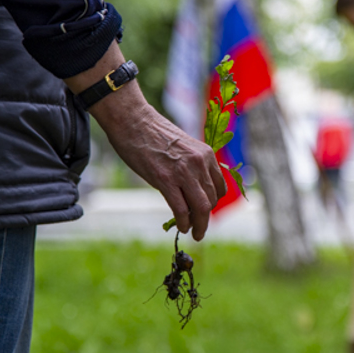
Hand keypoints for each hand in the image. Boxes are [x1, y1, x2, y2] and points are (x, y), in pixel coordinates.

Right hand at [66, 43, 226, 240]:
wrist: (133, 120)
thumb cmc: (154, 133)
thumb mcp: (183, 147)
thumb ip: (192, 165)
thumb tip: (193, 188)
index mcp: (206, 154)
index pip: (220, 187)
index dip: (213, 202)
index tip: (204, 209)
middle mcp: (200, 163)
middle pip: (211, 200)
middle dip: (206, 217)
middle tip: (198, 226)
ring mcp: (184, 172)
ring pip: (201, 208)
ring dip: (199, 225)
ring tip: (194, 232)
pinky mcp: (165, 180)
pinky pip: (181, 210)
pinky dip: (184, 222)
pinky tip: (181, 227)